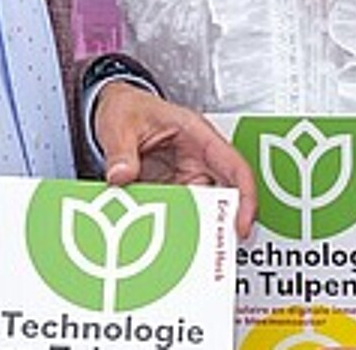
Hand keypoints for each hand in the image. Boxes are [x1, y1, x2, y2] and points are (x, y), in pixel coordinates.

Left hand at [92, 81, 256, 237]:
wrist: (111, 108)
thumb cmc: (127, 106)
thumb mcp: (120, 124)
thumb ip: (120, 152)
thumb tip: (122, 176)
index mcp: (198, 136)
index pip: (234, 167)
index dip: (245, 197)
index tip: (241, 223)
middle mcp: (197, 159)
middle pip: (221, 196)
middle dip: (216, 223)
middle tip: (202, 249)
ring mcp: (183, 176)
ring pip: (196, 208)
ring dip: (185, 226)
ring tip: (170, 246)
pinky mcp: (167, 189)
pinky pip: (172, 210)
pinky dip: (164, 224)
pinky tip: (151, 236)